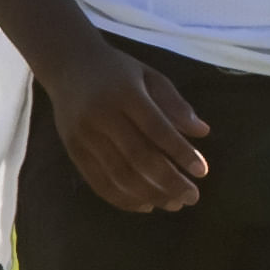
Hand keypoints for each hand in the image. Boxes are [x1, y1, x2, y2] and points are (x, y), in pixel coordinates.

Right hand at [44, 38, 209, 213]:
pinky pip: (99, 182)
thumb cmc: (116, 71)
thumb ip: (175, 103)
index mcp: (125, 93)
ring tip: (174, 204)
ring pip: (119, 174)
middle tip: (192, 197)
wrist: (67, 64)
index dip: (180, 152)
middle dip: (169, 181)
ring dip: (149, 194)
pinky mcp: (73, 150)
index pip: (157, 128)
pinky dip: (123, 199)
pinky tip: (145, 205)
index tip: (202, 171)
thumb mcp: (149, 76)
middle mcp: (102, 115)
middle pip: (138, 157)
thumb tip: (203, 132)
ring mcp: (84, 135)